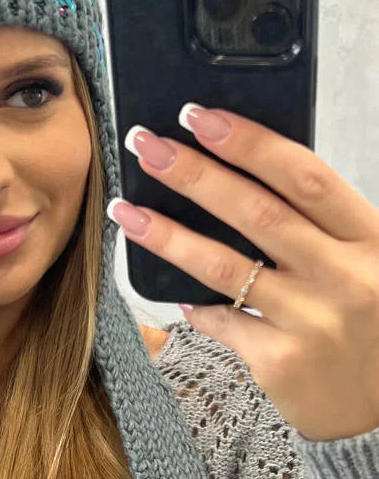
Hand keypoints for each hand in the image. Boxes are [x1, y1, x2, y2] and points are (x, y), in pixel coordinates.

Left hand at [110, 105, 378, 441]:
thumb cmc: (369, 322)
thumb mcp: (365, 262)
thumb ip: (318, 225)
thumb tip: (234, 171)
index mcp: (372, 239)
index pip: (305, 177)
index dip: (250, 143)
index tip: (199, 117)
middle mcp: (347, 277)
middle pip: (257, 212)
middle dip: (193, 174)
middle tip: (144, 145)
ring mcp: (313, 322)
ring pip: (224, 266)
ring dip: (167, 234)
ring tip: (125, 209)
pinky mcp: (282, 362)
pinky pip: (220, 318)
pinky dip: (193, 300)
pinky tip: (170, 287)